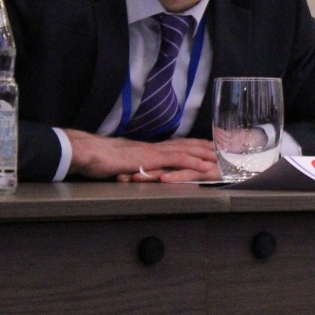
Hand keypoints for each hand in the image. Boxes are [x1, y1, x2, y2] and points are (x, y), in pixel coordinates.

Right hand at [65, 129, 218, 180]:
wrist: (88, 152)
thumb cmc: (98, 158)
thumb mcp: (120, 163)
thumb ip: (132, 166)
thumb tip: (135, 171)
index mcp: (148, 148)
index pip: (177, 144)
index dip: (195, 144)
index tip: (210, 144)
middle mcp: (154, 147)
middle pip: (187, 144)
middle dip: (207, 146)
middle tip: (226, 148)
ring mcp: (154, 152)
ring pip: (187, 151)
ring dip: (207, 154)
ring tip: (224, 157)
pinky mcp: (151, 159)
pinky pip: (177, 161)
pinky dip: (194, 163)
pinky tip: (206, 166)